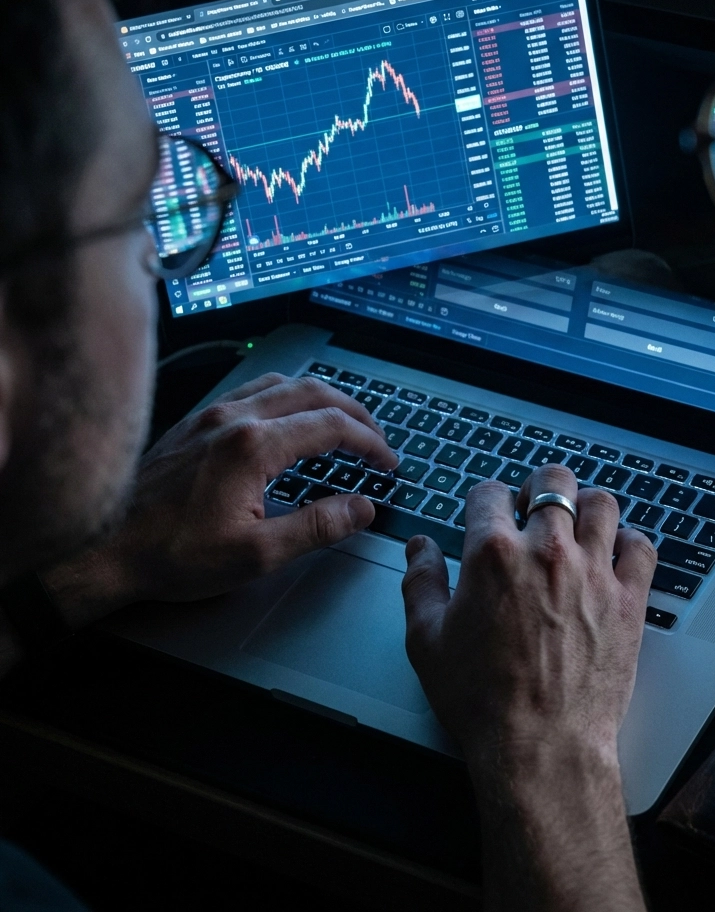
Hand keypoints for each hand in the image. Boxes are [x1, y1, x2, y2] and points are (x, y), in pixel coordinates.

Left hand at [78, 373, 396, 610]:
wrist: (102, 547)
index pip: (332, 427)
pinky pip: (255, 389)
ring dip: (324, 399)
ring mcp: (213, 414)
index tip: (387, 463)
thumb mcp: (256, 555)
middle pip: (315, 393)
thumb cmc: (172, 554)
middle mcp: (234, 417)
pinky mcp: (197, 421)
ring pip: (285, 383)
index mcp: (253, 446)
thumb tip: (362, 508)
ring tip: (344, 423)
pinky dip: (290, 397)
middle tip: (377, 439)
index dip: (370, 443)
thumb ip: (317, 528)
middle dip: (356, 413)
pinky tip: (292, 418)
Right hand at [400, 465, 655, 911]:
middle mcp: (546, 549)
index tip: (485, 512)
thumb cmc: (480, 698)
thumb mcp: (426, 640)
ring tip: (576, 522)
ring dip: (586, 504)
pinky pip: (641, 546)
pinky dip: (629, 542)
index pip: (489, 493)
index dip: (484, 499)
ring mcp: (594, 571)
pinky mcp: (629, 599)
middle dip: (540, 486)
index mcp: (492, 552)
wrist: (541, 748)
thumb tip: (419, 547)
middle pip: (553, 481)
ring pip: (602, 503)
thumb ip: (420, 582)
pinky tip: (615, 554)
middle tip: (534, 505)